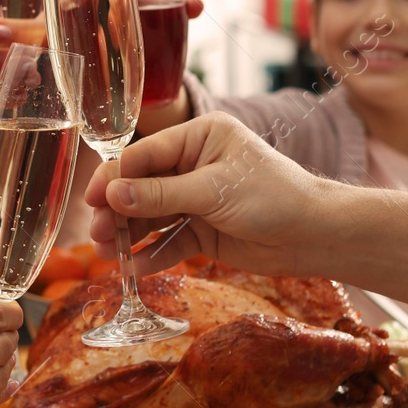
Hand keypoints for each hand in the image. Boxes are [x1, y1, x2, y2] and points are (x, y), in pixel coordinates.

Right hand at [83, 112, 323, 275]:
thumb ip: (161, 195)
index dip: (116, 177)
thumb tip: (112, 195)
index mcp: (200, 138)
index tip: (92, 199)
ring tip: (106, 254)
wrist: (315, 236)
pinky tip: (133, 269)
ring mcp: (197, 199)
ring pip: (152, 217)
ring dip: (129, 235)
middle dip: (119, 211)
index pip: (146, 154)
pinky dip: (152, 255)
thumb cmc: (274, 196)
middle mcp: (194, 165)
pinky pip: (169, 241)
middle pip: (143, 187)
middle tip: (97, 233)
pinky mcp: (203, 231)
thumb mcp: (213, 191)